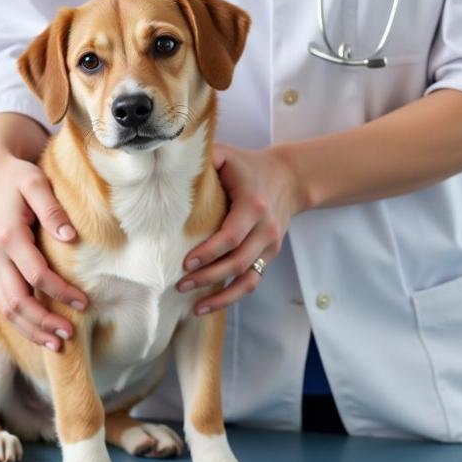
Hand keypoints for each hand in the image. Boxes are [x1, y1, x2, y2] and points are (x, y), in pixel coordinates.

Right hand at [0, 144, 87, 351]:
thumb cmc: (17, 175)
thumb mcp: (36, 182)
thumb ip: (52, 210)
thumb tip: (70, 236)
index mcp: (7, 235)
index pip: (36, 275)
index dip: (62, 292)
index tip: (85, 302)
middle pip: (17, 302)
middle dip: (43, 323)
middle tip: (70, 337)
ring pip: (6, 307)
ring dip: (31, 328)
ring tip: (56, 343)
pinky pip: (1, 300)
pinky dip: (20, 319)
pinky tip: (39, 327)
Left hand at [175, 141, 305, 314]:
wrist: (289, 178)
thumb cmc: (249, 166)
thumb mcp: (228, 155)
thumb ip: (204, 158)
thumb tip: (171, 159)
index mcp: (253, 205)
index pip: (231, 236)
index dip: (208, 252)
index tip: (185, 262)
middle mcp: (266, 228)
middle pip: (237, 261)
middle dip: (208, 277)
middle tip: (180, 285)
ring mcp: (270, 245)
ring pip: (247, 278)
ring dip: (221, 295)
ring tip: (194, 306)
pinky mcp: (269, 255)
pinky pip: (253, 281)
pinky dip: (233, 296)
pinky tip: (210, 305)